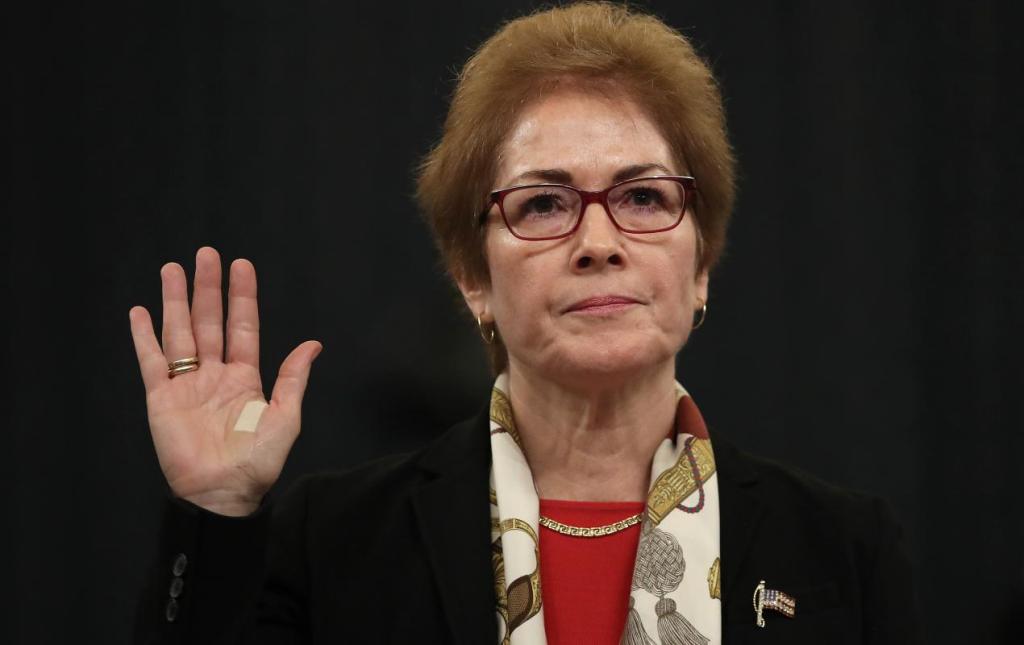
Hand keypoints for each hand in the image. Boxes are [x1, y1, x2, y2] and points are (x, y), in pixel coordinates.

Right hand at [129, 247, 321, 515]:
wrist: (222, 492)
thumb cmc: (257, 461)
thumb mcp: (285, 416)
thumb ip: (292, 378)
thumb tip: (313, 344)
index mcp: (245, 378)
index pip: (243, 327)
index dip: (242, 296)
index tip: (242, 265)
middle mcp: (214, 375)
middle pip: (209, 321)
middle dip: (208, 288)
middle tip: (206, 254)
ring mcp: (186, 385)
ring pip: (180, 333)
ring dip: (175, 301)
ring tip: (173, 269)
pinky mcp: (161, 398)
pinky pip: (151, 361)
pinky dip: (144, 337)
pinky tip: (141, 312)